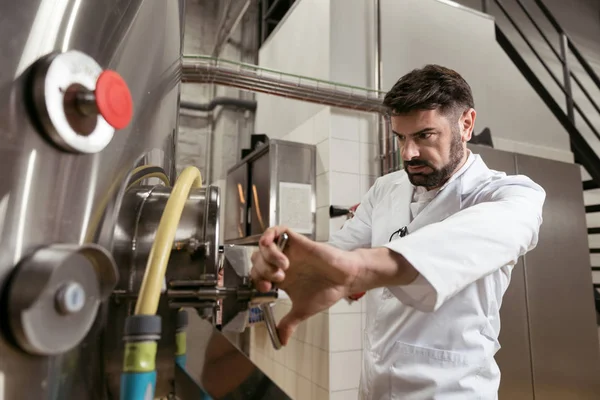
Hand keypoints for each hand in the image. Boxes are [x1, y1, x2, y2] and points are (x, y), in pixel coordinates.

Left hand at [250, 226, 359, 344]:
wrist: (345, 279)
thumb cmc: (327, 291)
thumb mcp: (302, 310)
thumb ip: (288, 323)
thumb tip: (281, 342)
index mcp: (280, 278)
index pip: (257, 275)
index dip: (256, 281)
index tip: (268, 290)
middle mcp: (282, 263)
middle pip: (257, 260)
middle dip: (262, 270)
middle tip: (277, 279)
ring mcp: (289, 251)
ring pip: (264, 246)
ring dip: (268, 257)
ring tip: (284, 267)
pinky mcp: (298, 241)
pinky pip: (277, 230)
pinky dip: (270, 236)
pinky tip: (275, 248)